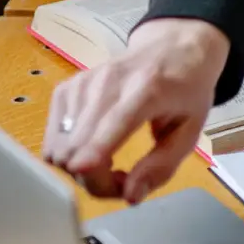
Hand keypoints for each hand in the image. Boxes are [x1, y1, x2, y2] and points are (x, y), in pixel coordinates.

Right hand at [42, 18, 229, 204]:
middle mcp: (108, 83)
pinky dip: (68, 152)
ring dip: (79, 168)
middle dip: (93, 178)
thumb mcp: (191, 129)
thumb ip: (162, 166)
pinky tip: (93, 145)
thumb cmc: (187, 89)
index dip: (93, 151)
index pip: (114, 122)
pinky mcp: (66, 88)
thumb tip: (130, 196)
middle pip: (78, 146)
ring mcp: (82, 84)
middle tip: (120, 178)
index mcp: (149, 89)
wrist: (173, 47)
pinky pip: (53, 138)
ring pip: (59, 147)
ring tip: (109, 160)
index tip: (82, 171)